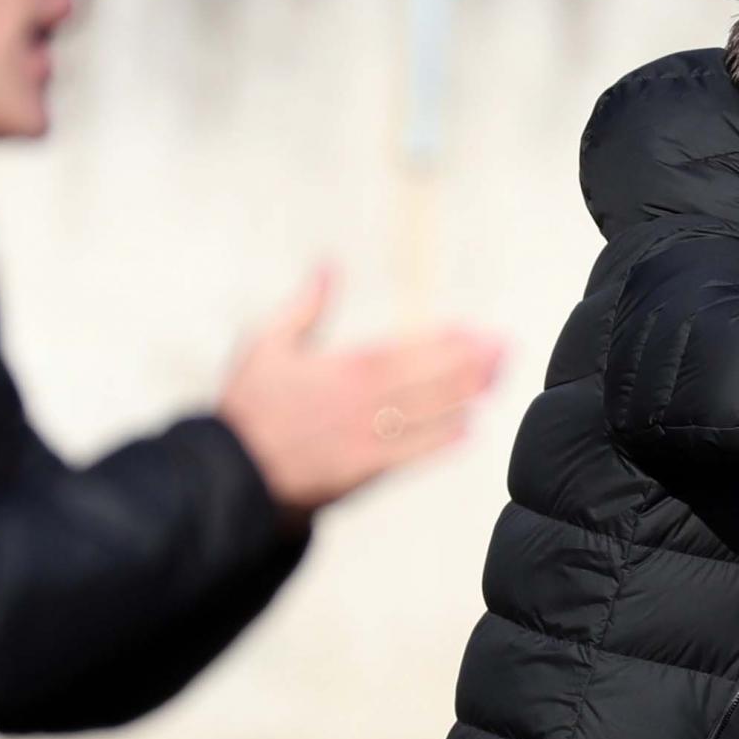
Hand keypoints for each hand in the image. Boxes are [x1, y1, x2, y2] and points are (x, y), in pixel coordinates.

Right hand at [217, 268, 503, 515]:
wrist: (233, 475)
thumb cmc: (248, 408)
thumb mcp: (267, 344)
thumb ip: (306, 306)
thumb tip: (330, 264)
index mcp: (345, 368)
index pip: (409, 349)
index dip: (448, 341)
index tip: (477, 330)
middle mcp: (364, 403)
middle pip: (431, 380)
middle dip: (472, 363)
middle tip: (505, 350)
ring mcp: (368, 439)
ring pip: (430, 414)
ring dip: (468, 395)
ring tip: (497, 379)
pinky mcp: (365, 473)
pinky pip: (414, 456)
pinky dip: (443, 442)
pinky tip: (469, 429)